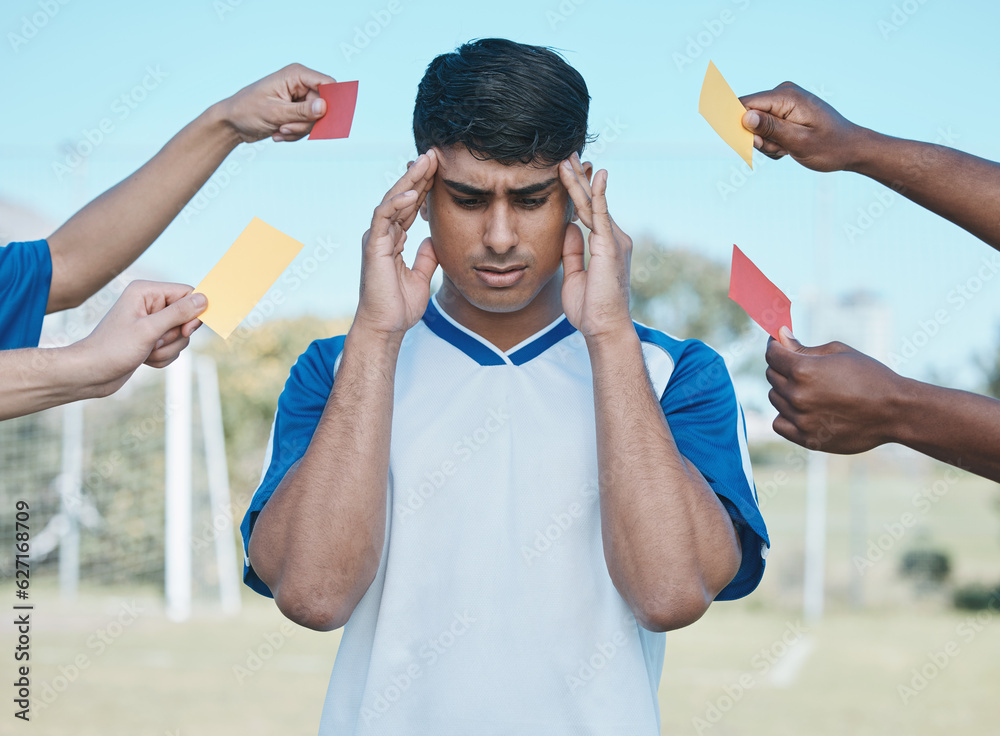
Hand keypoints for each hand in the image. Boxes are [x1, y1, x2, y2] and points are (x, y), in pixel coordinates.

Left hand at [73, 281, 206, 395]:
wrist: (91, 373)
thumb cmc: (113, 349)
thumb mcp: (149, 330)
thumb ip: (178, 313)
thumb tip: (204, 299)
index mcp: (146, 292)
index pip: (187, 293)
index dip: (192, 313)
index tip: (186, 331)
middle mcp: (150, 303)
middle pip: (187, 317)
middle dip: (175, 336)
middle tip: (156, 343)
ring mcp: (151, 322)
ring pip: (181, 335)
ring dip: (167, 349)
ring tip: (147, 353)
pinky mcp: (152, 338)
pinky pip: (173, 347)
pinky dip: (163, 357)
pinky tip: (145, 359)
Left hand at [218, 63, 336, 142]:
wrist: (232, 122)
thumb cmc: (247, 110)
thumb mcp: (275, 112)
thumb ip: (302, 111)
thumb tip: (324, 107)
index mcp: (296, 74)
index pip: (327, 83)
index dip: (331, 101)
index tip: (323, 117)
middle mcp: (300, 84)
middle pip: (323, 106)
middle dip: (306, 122)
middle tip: (286, 127)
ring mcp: (298, 98)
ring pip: (315, 119)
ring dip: (298, 130)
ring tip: (280, 130)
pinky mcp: (296, 112)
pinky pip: (307, 126)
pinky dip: (294, 133)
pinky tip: (278, 132)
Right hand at [352, 150, 439, 339]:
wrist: (386, 327)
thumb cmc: (400, 307)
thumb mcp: (421, 277)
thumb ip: (426, 257)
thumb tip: (433, 240)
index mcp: (394, 240)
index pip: (410, 206)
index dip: (424, 187)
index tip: (440, 169)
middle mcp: (383, 235)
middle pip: (401, 197)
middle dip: (418, 175)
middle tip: (434, 153)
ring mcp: (377, 239)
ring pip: (392, 201)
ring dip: (409, 181)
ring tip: (426, 161)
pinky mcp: (373, 248)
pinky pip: (383, 219)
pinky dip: (396, 205)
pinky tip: (411, 193)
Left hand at [559, 153, 633, 342]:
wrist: (604, 328)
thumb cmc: (591, 309)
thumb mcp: (574, 276)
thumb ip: (572, 251)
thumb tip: (568, 228)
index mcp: (604, 245)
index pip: (588, 212)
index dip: (576, 193)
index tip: (565, 173)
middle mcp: (613, 238)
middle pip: (591, 202)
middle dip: (577, 179)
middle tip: (566, 156)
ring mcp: (613, 240)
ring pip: (593, 204)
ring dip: (579, 181)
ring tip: (567, 159)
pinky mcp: (610, 246)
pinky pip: (601, 214)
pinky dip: (597, 194)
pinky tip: (595, 175)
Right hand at [739, 82, 865, 171]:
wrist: (851, 148)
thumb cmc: (829, 146)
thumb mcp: (799, 141)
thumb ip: (770, 128)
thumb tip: (744, 116)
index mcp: (786, 96)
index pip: (745, 104)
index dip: (739, 125)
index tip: (755, 143)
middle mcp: (783, 93)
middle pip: (748, 116)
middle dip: (757, 138)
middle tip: (780, 148)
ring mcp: (784, 102)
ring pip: (755, 126)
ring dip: (767, 143)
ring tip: (787, 148)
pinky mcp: (785, 111)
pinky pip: (765, 128)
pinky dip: (773, 142)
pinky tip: (789, 147)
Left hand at [765, 328, 905, 452]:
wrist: (894, 411)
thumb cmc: (870, 376)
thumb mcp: (838, 352)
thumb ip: (803, 347)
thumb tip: (779, 337)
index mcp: (804, 370)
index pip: (772, 354)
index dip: (775, 346)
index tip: (780, 344)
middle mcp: (798, 395)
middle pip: (772, 375)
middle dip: (782, 367)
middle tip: (800, 366)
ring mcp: (801, 419)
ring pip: (775, 398)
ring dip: (785, 391)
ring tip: (811, 389)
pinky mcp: (807, 439)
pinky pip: (779, 423)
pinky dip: (786, 415)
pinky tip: (802, 409)